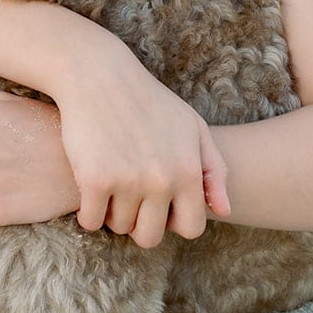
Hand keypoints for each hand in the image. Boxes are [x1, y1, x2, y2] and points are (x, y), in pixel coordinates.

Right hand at [53, 45, 229, 247]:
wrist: (99, 75)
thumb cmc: (149, 101)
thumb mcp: (192, 127)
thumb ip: (214, 170)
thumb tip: (224, 210)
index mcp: (189, 171)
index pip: (191, 228)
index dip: (174, 221)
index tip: (160, 204)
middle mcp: (162, 180)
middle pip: (151, 236)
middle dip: (139, 223)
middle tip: (131, 198)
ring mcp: (128, 181)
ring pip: (119, 227)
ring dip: (112, 212)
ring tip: (111, 184)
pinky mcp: (94, 179)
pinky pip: (90, 220)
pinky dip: (88, 211)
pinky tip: (90, 188)